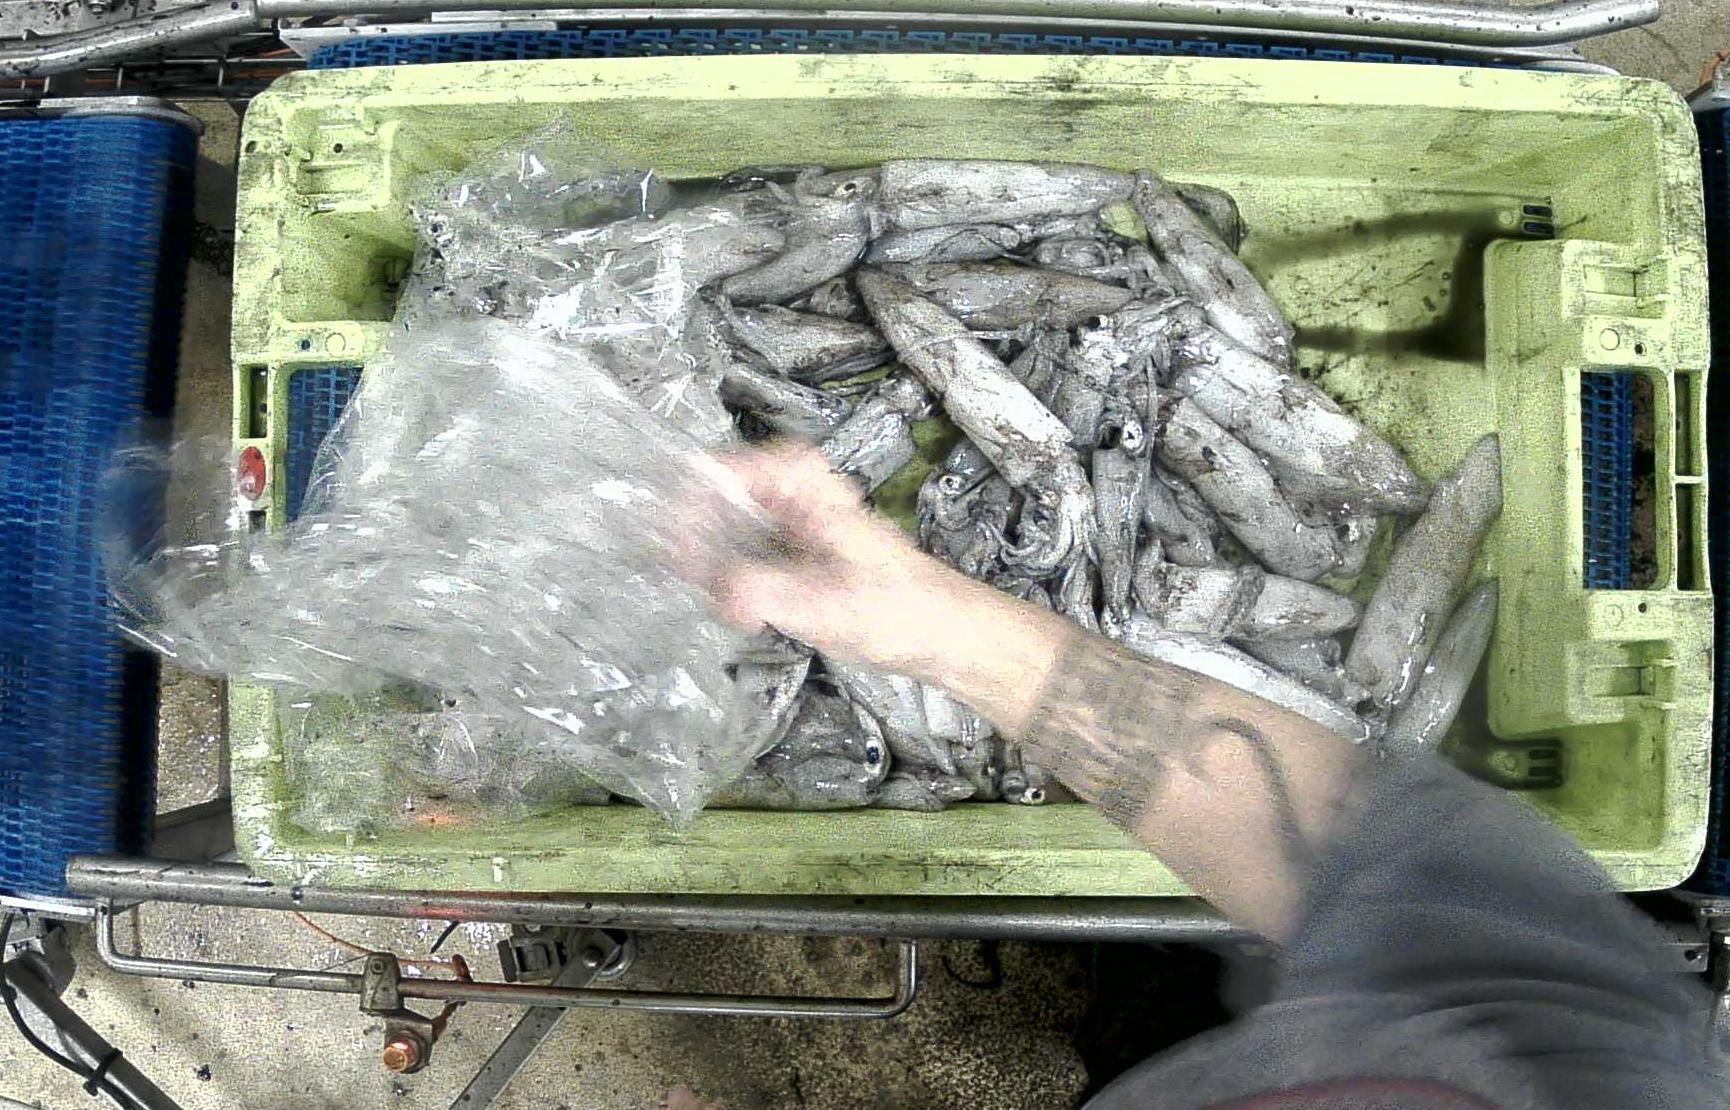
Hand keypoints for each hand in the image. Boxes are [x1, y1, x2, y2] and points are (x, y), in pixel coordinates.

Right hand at [696, 444, 1069, 734]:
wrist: (945, 635)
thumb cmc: (899, 610)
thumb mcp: (825, 604)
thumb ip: (763, 592)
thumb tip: (718, 594)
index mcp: (799, 478)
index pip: (714, 471)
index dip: (680, 508)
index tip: (663, 551)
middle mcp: (789, 488)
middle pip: (709, 498)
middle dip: (689, 541)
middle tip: (679, 582)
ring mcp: (787, 519)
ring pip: (719, 529)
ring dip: (705, 566)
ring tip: (711, 601)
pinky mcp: (789, 552)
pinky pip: (738, 555)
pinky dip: (726, 581)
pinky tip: (736, 613)